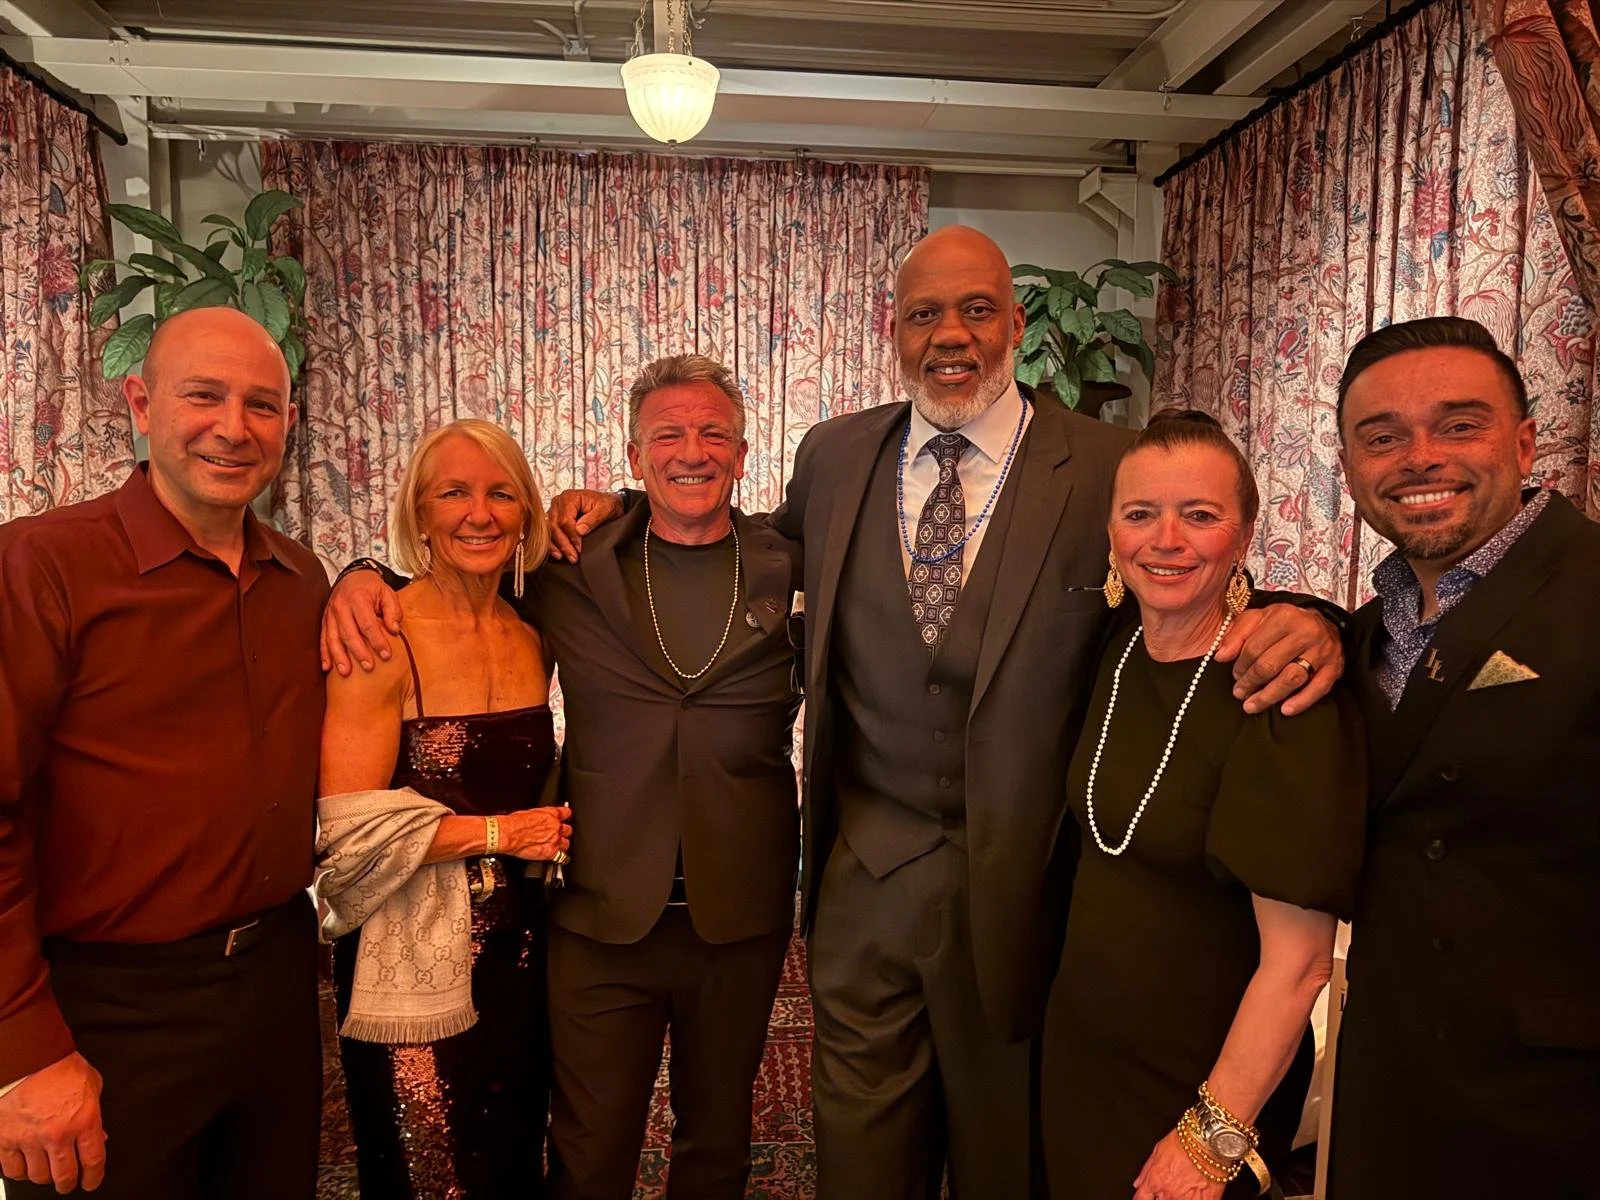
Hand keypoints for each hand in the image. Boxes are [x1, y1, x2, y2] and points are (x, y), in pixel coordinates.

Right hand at [0, 1052, 106, 1193]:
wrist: (29, 1057)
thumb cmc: (61, 1067)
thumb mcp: (92, 1086)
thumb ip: (96, 1114)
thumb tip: (100, 1137)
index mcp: (84, 1120)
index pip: (93, 1161)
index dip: (93, 1177)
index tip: (91, 1182)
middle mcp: (58, 1134)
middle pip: (64, 1175)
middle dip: (68, 1183)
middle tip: (67, 1182)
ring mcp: (30, 1138)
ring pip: (38, 1176)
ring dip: (44, 1176)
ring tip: (46, 1169)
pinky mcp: (6, 1139)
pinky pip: (12, 1169)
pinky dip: (19, 1171)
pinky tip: (24, 1164)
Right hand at [320, 567, 402, 675]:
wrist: (352, 575)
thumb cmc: (372, 587)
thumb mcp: (387, 593)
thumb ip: (393, 611)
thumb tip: (394, 630)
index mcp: (358, 598)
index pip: (367, 623)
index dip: (377, 640)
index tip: (386, 654)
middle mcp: (341, 606)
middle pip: (349, 633)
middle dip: (359, 652)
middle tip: (369, 667)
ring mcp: (330, 614)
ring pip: (332, 638)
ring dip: (339, 656)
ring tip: (346, 672)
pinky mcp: (324, 620)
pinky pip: (322, 638)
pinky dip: (324, 653)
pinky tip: (327, 667)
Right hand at [498, 806, 571, 860]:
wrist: (507, 833)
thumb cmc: (514, 823)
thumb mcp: (531, 813)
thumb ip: (542, 817)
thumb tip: (543, 820)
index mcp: (551, 814)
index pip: (567, 813)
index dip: (564, 817)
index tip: (562, 820)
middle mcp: (555, 826)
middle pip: (568, 830)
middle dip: (562, 833)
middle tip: (555, 835)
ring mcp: (554, 840)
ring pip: (566, 844)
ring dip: (561, 845)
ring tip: (554, 847)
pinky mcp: (550, 852)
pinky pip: (561, 857)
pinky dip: (558, 857)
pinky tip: (554, 857)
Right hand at [546, 490, 622, 561]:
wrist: (608, 503)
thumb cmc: (606, 504)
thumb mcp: (605, 509)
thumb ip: (593, 519)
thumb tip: (579, 530)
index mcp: (569, 497)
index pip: (565, 520)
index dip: (572, 536)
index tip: (579, 548)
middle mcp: (558, 502)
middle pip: (554, 526)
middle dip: (563, 544)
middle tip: (573, 557)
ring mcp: (554, 510)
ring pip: (549, 530)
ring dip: (556, 546)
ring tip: (563, 557)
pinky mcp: (554, 518)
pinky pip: (548, 532)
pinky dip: (552, 544)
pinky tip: (557, 553)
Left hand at [1132, 1128, 1224, 1199]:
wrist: (1209, 1142)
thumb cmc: (1185, 1142)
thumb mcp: (1158, 1151)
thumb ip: (1146, 1171)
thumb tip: (1139, 1184)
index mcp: (1155, 1181)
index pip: (1142, 1198)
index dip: (1145, 1196)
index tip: (1148, 1194)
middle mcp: (1170, 1194)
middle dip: (1162, 1196)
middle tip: (1172, 1184)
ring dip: (1178, 1197)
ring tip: (1185, 1186)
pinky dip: (1196, 1199)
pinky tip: (1197, 1191)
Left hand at [1216, 603, 1342, 715]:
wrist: (1325, 623)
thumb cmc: (1285, 623)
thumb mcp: (1259, 618)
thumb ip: (1237, 633)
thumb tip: (1220, 656)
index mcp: (1284, 617)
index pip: (1254, 647)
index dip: (1240, 665)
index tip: (1234, 676)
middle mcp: (1305, 632)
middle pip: (1270, 664)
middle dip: (1250, 683)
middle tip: (1239, 694)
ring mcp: (1322, 651)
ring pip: (1291, 678)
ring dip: (1269, 696)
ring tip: (1252, 706)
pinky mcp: (1334, 668)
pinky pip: (1318, 688)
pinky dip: (1301, 701)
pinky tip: (1285, 710)